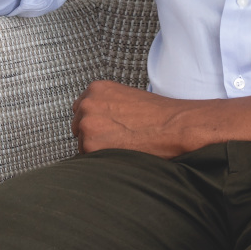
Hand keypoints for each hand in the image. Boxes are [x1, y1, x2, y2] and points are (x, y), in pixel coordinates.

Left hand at [73, 80, 195, 156]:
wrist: (171, 126)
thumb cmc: (156, 114)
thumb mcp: (126, 97)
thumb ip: (106, 104)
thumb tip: (97, 119)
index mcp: (96, 89)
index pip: (81, 109)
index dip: (94, 121)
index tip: (104, 128)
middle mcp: (87, 104)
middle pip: (78, 126)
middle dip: (93, 135)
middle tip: (115, 140)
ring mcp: (87, 124)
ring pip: (83, 144)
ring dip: (97, 149)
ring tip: (121, 147)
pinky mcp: (90, 145)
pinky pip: (89, 159)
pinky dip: (102, 160)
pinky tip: (120, 155)